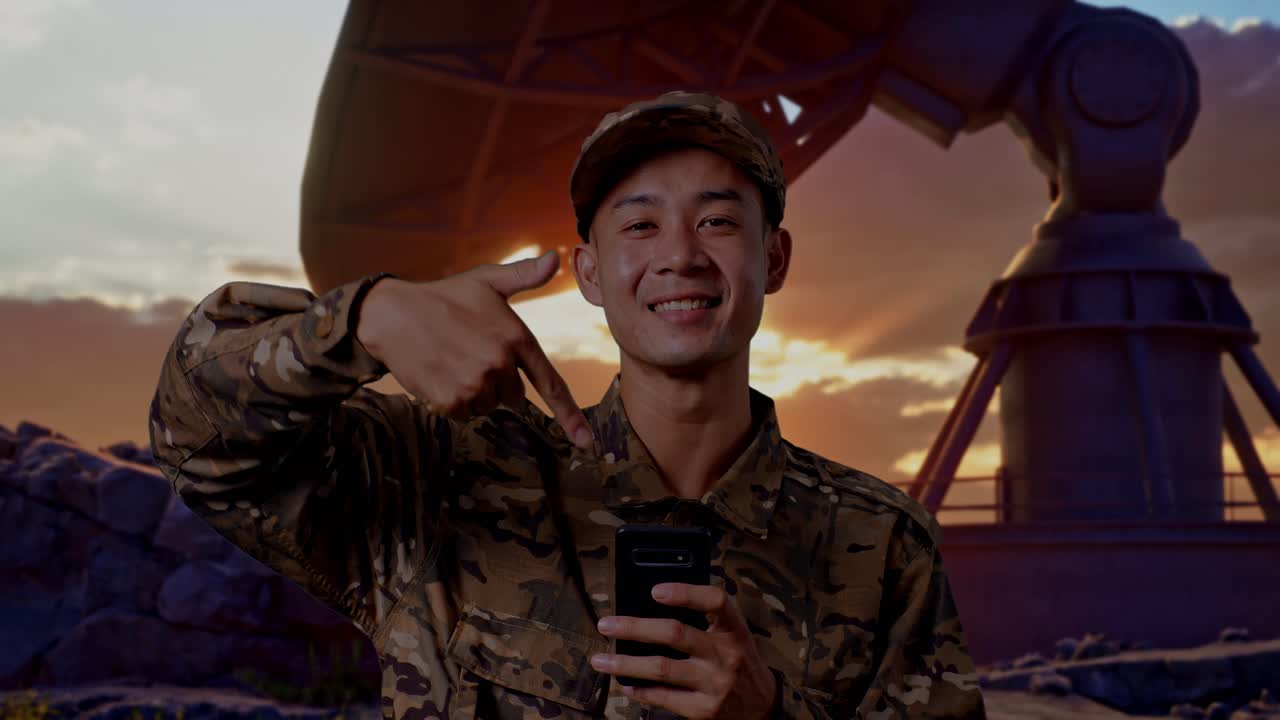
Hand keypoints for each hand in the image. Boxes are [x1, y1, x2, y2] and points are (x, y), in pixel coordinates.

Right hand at [354, 250, 593, 448]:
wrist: (391, 314)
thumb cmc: (443, 296)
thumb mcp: (487, 280)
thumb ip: (525, 275)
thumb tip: (558, 258)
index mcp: (516, 337)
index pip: (550, 383)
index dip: (569, 415)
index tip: (585, 441)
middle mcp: (499, 364)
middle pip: (514, 396)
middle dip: (498, 382)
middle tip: (473, 355)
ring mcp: (474, 384)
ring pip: (488, 406)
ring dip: (475, 392)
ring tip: (454, 361)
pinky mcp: (450, 400)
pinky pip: (463, 413)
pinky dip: (454, 400)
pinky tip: (441, 374)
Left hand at [592, 583, 777, 719]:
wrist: (762, 707)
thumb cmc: (737, 661)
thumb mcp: (732, 636)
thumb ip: (703, 621)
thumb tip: (649, 608)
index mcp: (733, 629)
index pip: (715, 601)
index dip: (686, 592)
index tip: (655, 590)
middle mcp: (725, 654)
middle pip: (675, 634)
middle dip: (635, 628)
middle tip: (607, 624)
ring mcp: (714, 684)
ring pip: (662, 669)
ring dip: (626, 664)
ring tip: (601, 660)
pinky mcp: (704, 709)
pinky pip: (664, 698)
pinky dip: (640, 691)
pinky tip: (626, 685)